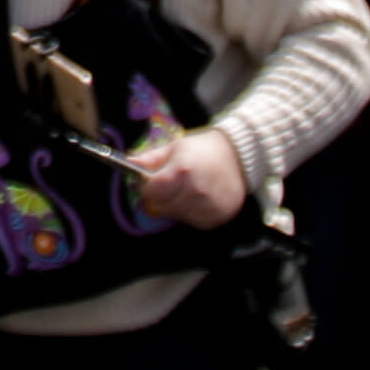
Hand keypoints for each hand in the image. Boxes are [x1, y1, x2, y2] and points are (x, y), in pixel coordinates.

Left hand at [136, 125, 251, 229]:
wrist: (240, 156)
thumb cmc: (203, 149)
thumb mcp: (175, 147)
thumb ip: (150, 158)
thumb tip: (129, 162)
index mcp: (181, 171)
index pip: (151, 192)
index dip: (147, 187)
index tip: (153, 181)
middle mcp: (194, 192)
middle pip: (161, 207)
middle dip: (161, 197)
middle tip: (172, 184)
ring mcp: (207, 207)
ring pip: (177, 216)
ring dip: (176, 206)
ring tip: (188, 189)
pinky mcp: (217, 218)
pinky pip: (194, 222)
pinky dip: (192, 213)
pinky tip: (200, 198)